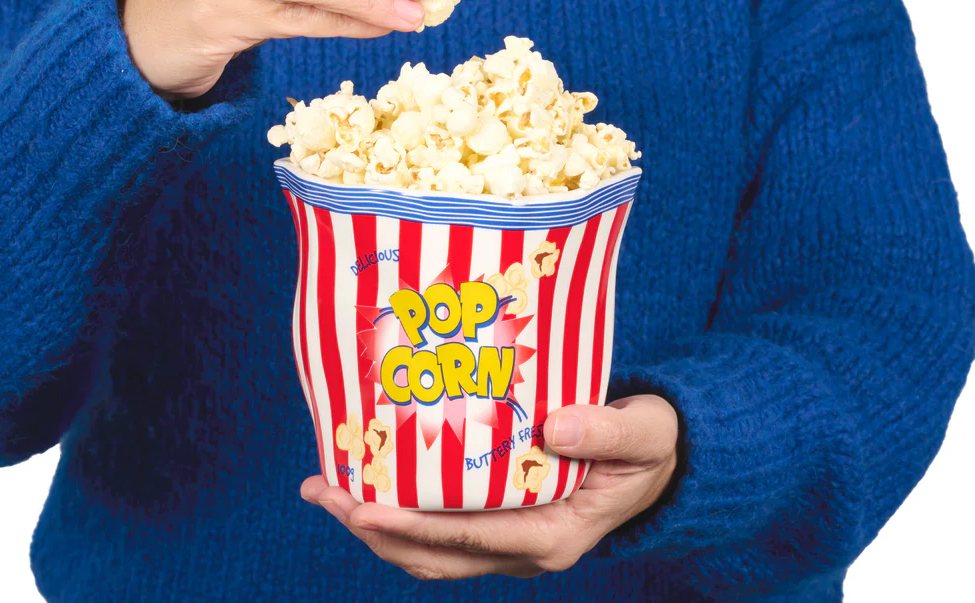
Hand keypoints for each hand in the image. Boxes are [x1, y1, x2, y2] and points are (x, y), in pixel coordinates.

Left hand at [301, 394, 678, 579]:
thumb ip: (606, 433)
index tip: (362, 505)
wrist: (658, 461)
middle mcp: (524, 551)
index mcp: (554, 536)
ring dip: (374, 525)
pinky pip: (438, 532)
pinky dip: (398, 515)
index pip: (469, 536)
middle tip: (323, 490)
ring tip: (325, 488)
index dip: (412, 524)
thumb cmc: (652, 444)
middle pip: (433, 554)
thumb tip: (555, 427)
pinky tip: (369, 481)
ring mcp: (509, 543)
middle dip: (371, 527)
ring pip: (427, 551)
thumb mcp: (644, 435)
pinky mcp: (500, 525)